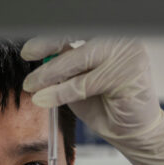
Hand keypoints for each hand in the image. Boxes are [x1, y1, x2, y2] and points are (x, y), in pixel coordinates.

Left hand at [22, 37, 163, 164]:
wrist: (135, 135)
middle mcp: (123, 40)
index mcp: (112, 38)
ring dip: (51, 74)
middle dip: (48, 49)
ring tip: (33, 86)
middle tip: (28, 60)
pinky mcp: (129, 74)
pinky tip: (47, 97)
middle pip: (78, 36)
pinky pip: (86, 82)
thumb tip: (40, 56)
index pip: (78, 28)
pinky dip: (63, 91)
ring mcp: (128, 55)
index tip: (30, 50)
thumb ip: (66, 67)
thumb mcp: (81, 82)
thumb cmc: (111, 108)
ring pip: (79, 59)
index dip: (51, 36)